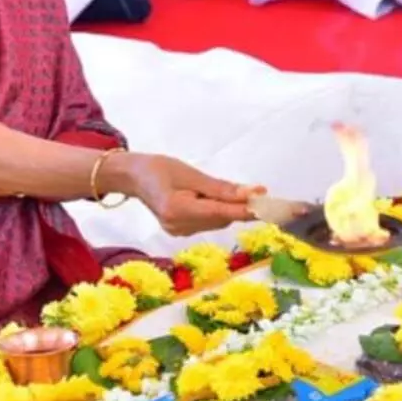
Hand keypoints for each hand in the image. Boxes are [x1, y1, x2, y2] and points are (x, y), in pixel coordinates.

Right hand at [122, 154, 260, 235]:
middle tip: (264, 195)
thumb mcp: (191, 174)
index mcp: (177, 210)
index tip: (268, 207)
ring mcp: (179, 232)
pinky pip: (209, 222)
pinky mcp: (181, 231)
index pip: (220, 212)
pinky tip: (220, 200)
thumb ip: (221, 188)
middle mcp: (179, 226)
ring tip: (242, 193)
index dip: (246, 210)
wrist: (133, 177)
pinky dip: (219, 211)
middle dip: (242, 207)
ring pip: (217, 222)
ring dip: (231, 209)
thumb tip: (253, 193)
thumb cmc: (159, 168)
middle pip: (220, 219)